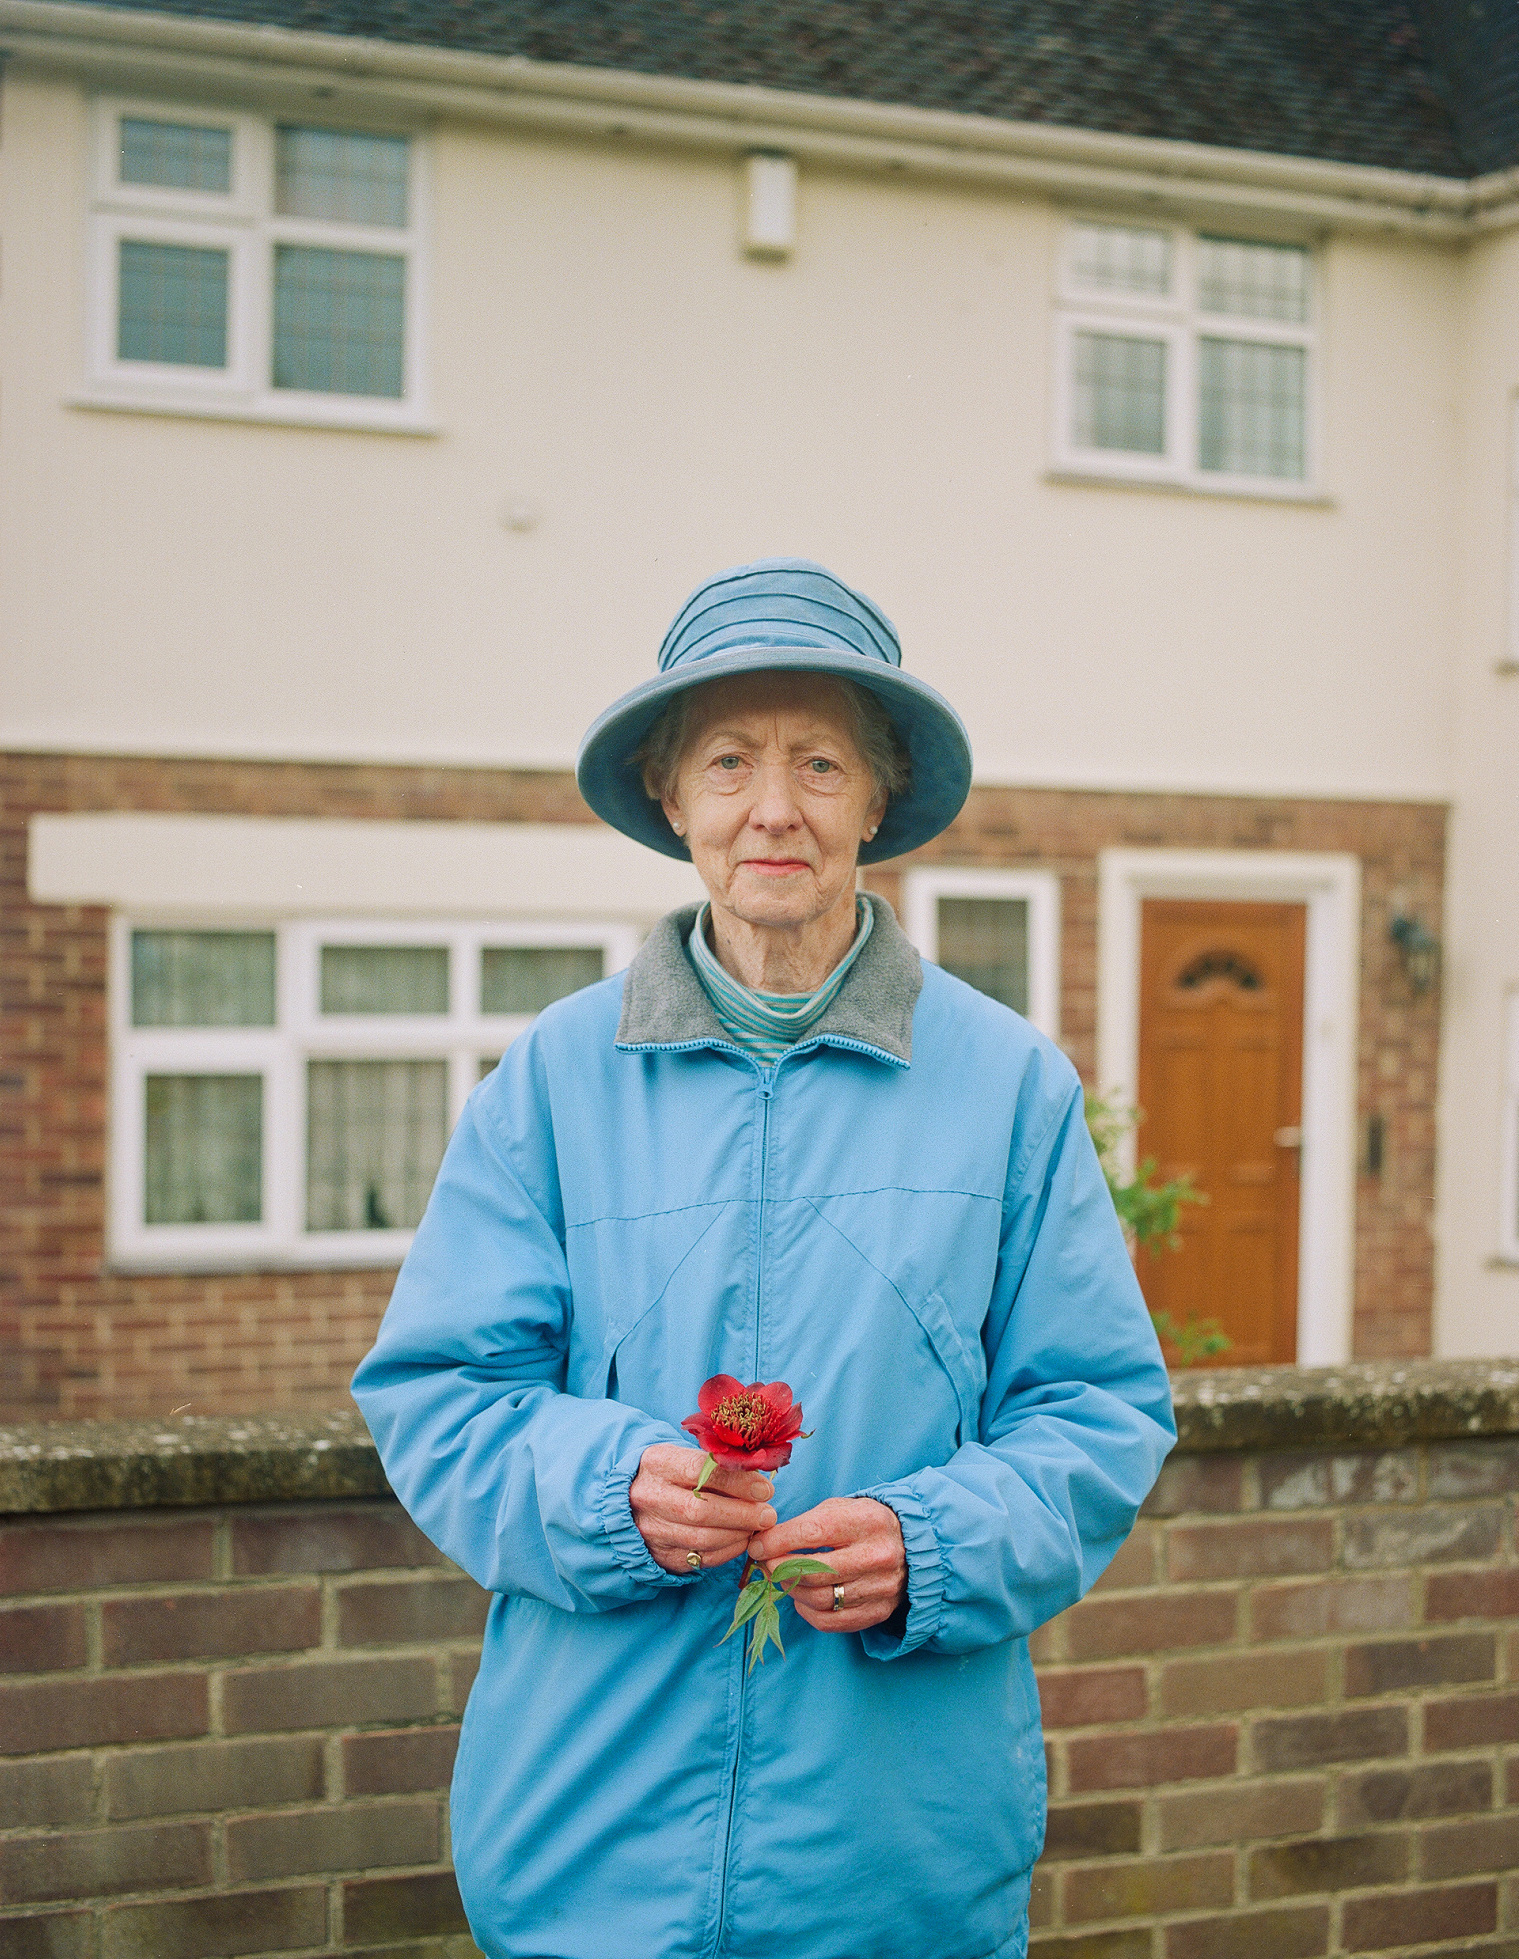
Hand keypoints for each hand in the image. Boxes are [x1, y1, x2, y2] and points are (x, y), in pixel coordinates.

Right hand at [631, 1445, 776, 1574]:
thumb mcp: (685, 1457)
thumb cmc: (672, 1474)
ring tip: (758, 1526)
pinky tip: (742, 1540)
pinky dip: (728, 1551)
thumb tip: (760, 1483)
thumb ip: (719, 1466)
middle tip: (768, 1515)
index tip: (764, 1490)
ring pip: (702, 1538)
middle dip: (742, 1514)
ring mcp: (652, 1529)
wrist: (633, 1503)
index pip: (700, 1471)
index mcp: (657, 1462)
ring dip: (738, 1534)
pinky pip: (701, 1558)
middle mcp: (650, 1496)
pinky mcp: (661, 1555)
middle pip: (701, 1509)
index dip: (737, 1482)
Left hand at [748, 1497, 906, 1632]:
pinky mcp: (879, 1611)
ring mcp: (880, 1587)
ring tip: (783, 1579)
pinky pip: (832, 1621)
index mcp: (865, 1521)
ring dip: (792, 1590)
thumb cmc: (864, 1523)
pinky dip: (808, 1613)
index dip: (777, 1542)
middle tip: (767, 1564)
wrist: (911, 1545)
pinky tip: (802, 1599)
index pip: (811, 1534)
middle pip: (813, 1571)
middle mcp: (876, 1556)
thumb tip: (764, 1543)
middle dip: (780, 1568)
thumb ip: (805, 1524)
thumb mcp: (840, 1509)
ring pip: (820, 1599)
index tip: (757, 1546)